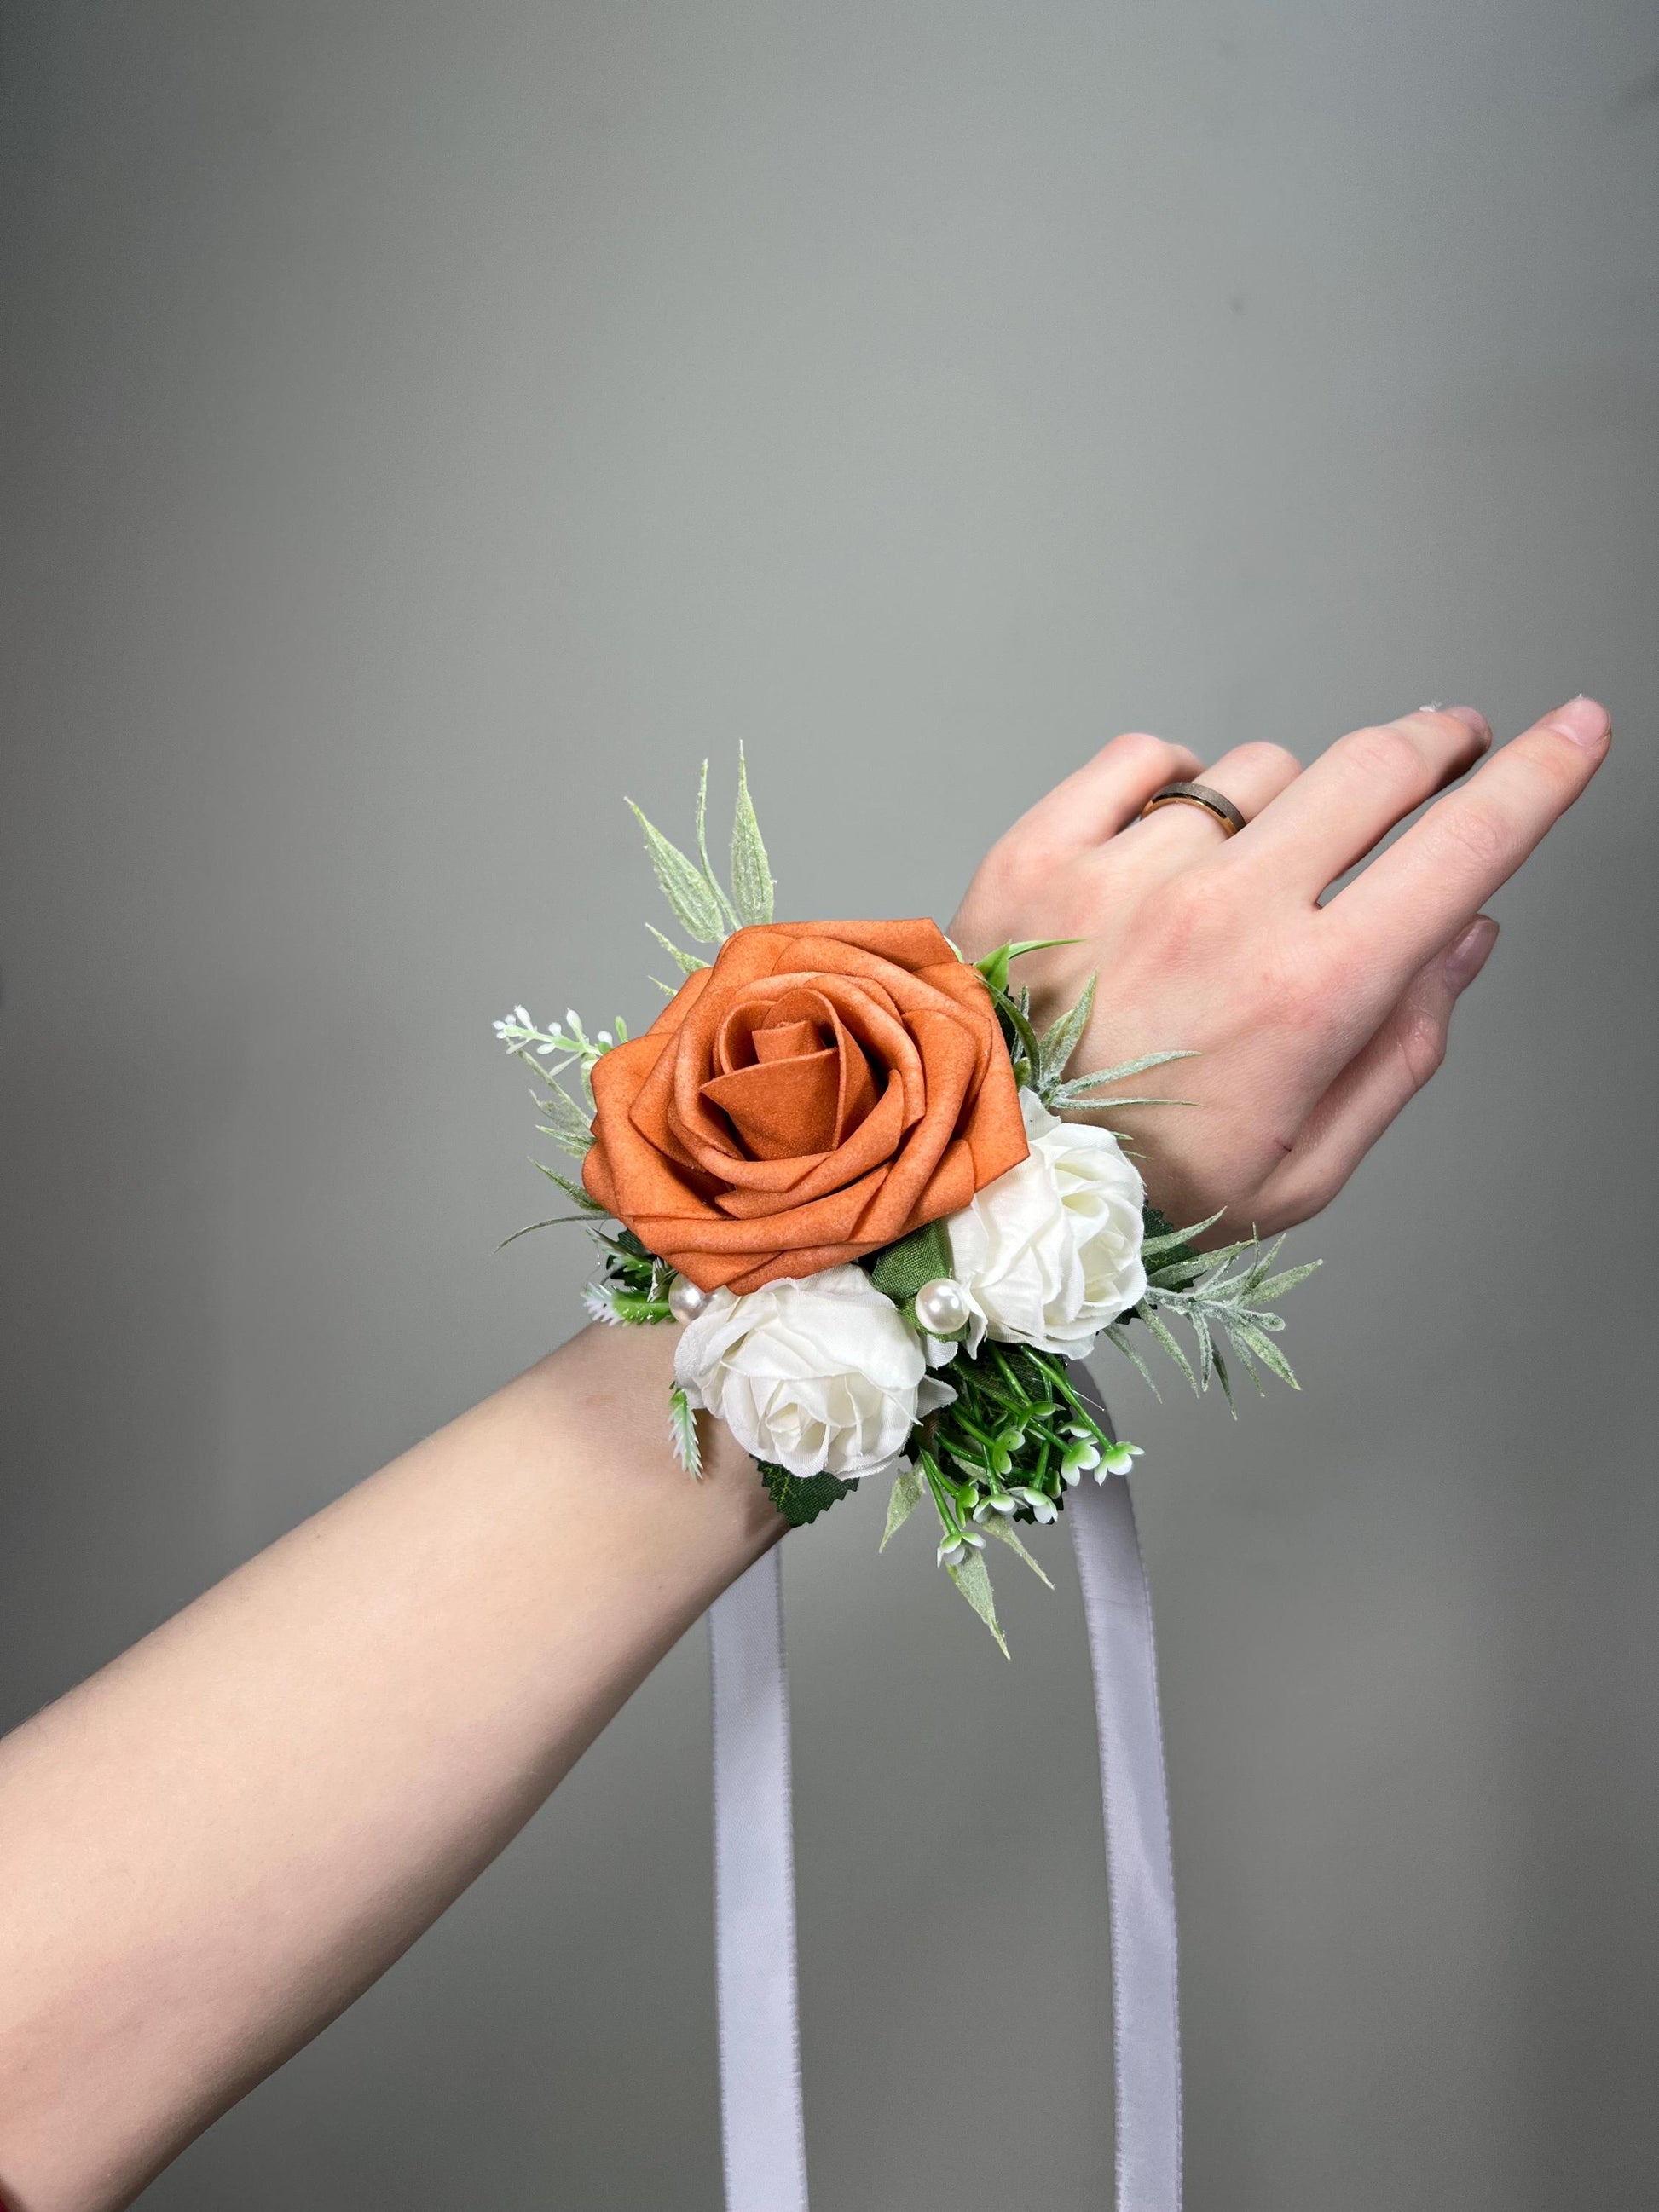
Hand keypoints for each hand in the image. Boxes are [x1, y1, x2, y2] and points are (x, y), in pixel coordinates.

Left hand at [949, 697, 1610, 1238]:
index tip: (1578, 729)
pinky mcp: (1040, 851)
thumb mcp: (1303, 1167)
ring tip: (1255, 869)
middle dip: (1436, 744)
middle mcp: (1223, 913)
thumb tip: (1466, 935)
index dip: (1540, 776)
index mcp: (1308, 994)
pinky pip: (1145, 756)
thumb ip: (1402, 1049)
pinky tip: (1168, 835)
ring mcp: (1126, 871)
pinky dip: (1173, 779)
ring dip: (1285, 799)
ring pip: (1258, 768)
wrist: (981, 1183)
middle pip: (1374, 767)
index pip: (1463, 848)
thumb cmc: (1140, 1191)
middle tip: (1449, 748)